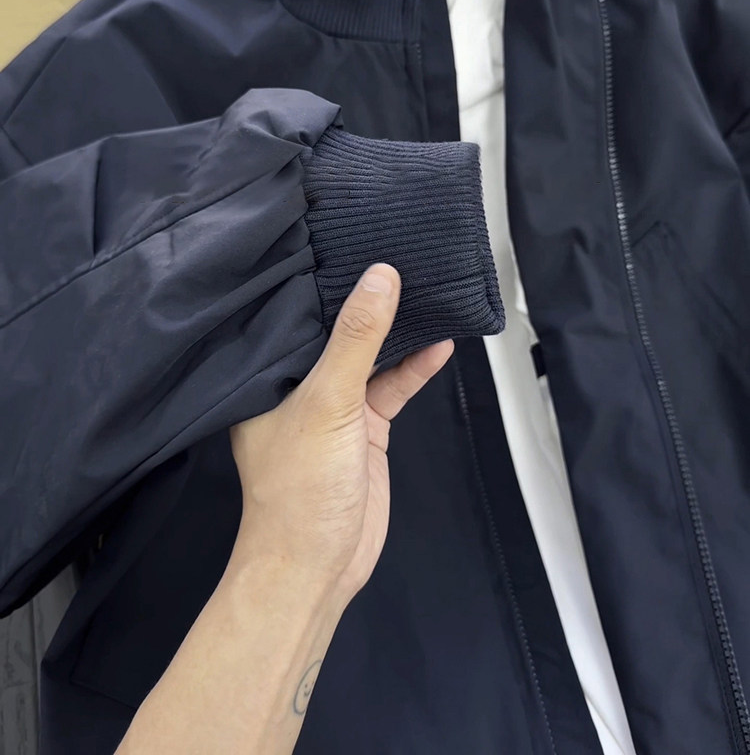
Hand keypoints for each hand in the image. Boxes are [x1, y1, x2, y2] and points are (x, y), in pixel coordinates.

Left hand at [228, 262, 454, 600]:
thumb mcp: (329, 402)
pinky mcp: (366, 428)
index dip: (319, 275)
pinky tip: (441, 343)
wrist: (319, 565)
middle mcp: (299, 384)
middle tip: (396, 249)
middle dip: (365, 298)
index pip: (296, 312)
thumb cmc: (302, 486)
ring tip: (426, 287)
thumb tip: (380, 275)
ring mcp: (335, 406)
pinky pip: (393, 387)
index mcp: (270, 373)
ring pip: (370, 356)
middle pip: (338, 330)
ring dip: (397, 331)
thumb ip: (356, 339)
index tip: (346, 233)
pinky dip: (416, 367)